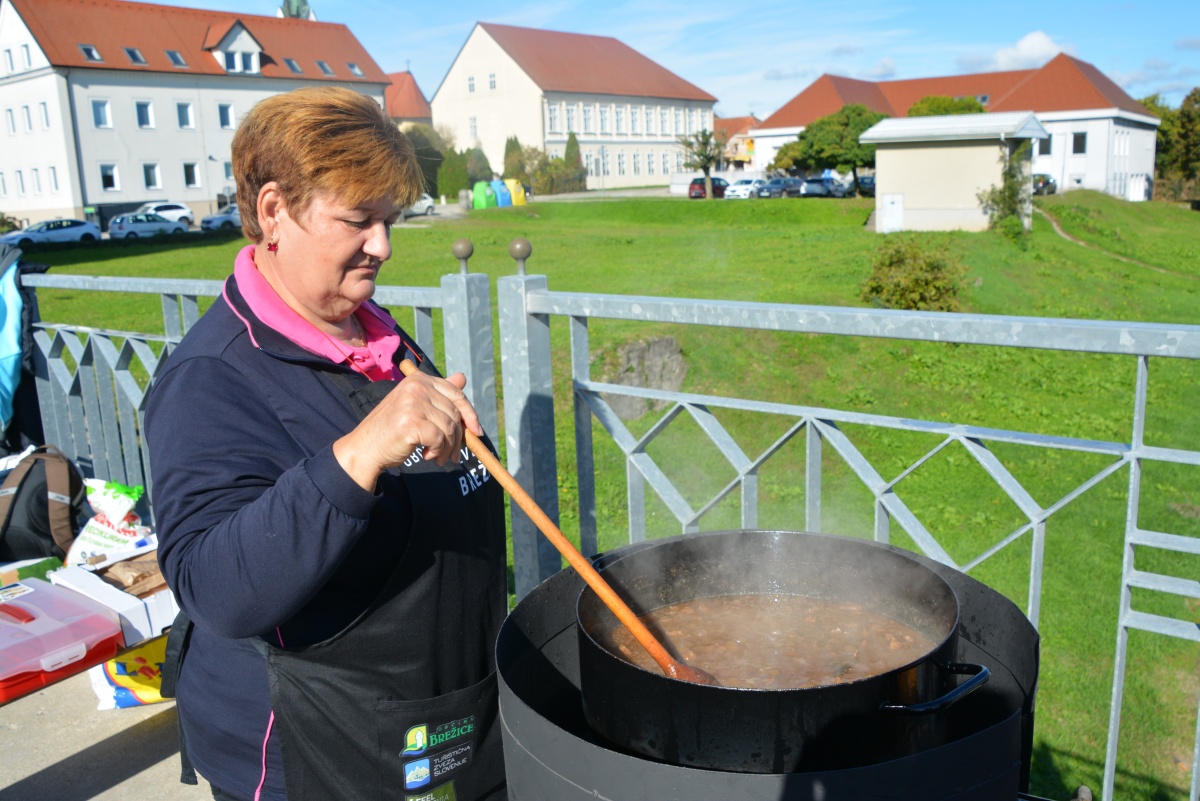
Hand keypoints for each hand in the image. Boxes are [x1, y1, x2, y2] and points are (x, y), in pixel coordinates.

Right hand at [333, 371, 482, 489]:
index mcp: (419, 380)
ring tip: (437, 457)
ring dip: (447, 448)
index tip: (477, 431)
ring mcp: (413, 403)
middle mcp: (416, 387)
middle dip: (457, 438)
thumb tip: (463, 377)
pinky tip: (427, 455)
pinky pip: (439, 439)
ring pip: (449, 428)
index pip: (456, 394)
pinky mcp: (411, 422)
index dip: (470, 414)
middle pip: (454, 413)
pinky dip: (437, 451)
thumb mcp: (416, 406)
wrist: (366, 448)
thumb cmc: (392, 429)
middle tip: (453, 455)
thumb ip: (439, 393)